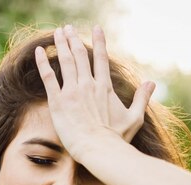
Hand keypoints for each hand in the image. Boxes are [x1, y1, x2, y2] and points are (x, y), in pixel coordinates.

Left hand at [34, 25, 155, 159]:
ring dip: (61, 44)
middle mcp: (88, 85)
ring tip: (58, 33)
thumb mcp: (134, 118)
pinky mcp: (58, 102)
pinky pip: (48, 77)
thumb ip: (141, 98)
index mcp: (105, 87)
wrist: (99, 150)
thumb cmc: (117, 139)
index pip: (101, 58)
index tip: (96, 29)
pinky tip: (39, 51)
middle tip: (68, 28)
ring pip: (66, 61)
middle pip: (80, 55)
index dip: (98, 42)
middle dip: (74, 39)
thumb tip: (152, 83)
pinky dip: (43, 62)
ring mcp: (72, 92)